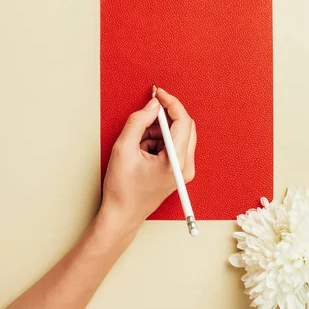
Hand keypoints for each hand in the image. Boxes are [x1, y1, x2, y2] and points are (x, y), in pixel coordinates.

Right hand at [99, 88, 196, 240]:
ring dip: (158, 131)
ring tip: (137, 143)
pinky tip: (142, 152)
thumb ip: (138, 121)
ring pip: (178, 136)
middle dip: (164, 117)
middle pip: (185, 127)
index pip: (183, 121)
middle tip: (144, 116)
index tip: (158, 93)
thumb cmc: (122, 188)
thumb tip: (153, 105)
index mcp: (176, 161)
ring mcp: (184, 170)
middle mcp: (186, 166)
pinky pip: (174, 146)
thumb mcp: (123, 149)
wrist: (122, 216)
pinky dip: (158, 142)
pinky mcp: (179, 172)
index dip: (171, 103)